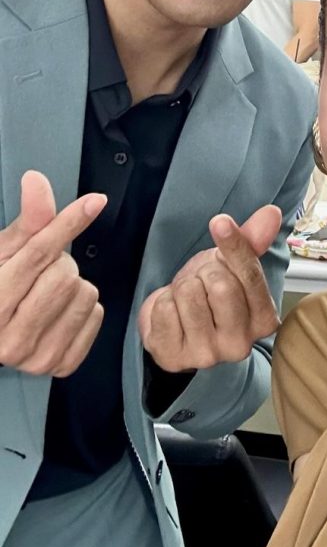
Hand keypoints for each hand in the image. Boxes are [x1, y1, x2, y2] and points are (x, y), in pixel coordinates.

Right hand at [0, 171, 105, 375]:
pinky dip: (85, 309)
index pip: (36, 256)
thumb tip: (36, 181)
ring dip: (74, 286)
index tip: (93, 202)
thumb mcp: (3, 252)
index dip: (66, 224)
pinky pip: (97, 317)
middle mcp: (8, 339)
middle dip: (59, 263)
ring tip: (48, 292)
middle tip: (41, 272)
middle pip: (64, 275)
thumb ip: (28, 221)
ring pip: (85, 295)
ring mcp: (36, 358)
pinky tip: (60, 312)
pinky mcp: (61, 365)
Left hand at [138, 205, 281, 372]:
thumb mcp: (233, 266)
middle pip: (219, 284)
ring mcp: (207, 355)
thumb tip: (271, 214)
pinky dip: (162, 302)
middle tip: (204, 282)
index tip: (220, 222)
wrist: (177, 328)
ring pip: (189, 294)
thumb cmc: (211, 296)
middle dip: (205, 272)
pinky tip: (171, 314)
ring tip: (188, 299)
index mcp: (264, 321)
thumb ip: (252, 241)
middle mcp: (240, 345)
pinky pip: (163, 309)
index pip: (250, 275)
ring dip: (182, 287)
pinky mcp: (173, 358)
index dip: (233, 244)